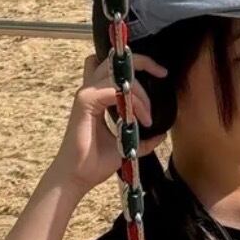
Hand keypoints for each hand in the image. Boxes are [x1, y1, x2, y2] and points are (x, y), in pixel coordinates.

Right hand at [54, 51, 168, 190]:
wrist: (78, 178)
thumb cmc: (95, 163)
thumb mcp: (126, 146)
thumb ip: (143, 138)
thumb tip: (161, 134)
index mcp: (99, 97)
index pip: (116, 69)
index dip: (139, 64)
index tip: (161, 74)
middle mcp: (91, 91)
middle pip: (115, 61)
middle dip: (142, 62)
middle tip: (161, 73)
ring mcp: (87, 95)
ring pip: (117, 75)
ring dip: (139, 92)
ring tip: (147, 115)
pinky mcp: (85, 102)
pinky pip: (113, 90)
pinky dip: (132, 102)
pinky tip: (140, 118)